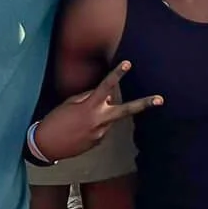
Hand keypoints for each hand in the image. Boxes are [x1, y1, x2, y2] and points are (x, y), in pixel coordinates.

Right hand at [32, 61, 161, 161]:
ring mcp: (101, 133)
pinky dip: (92, 126)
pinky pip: (100, 129)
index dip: (118, 74)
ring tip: (76, 122)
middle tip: (161, 99)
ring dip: (98, 115)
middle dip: (144, 104)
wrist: (46, 146)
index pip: (107, 86)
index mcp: (91, 107)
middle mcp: (100, 120)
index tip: (128, 63)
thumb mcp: (70, 103)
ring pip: (107, 118)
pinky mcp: (98, 143)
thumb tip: (104, 96)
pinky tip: (77, 131)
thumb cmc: (55, 120)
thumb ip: (89, 97)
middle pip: (126, 110)